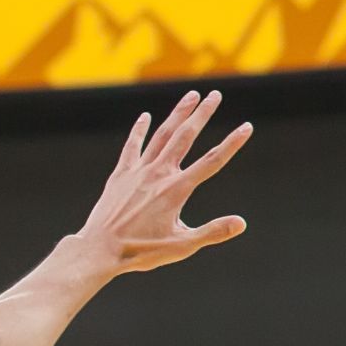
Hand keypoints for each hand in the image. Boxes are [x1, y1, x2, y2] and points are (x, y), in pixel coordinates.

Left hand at [69, 89, 250, 277]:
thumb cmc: (141, 251)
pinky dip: (140, 130)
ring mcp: (138, 171)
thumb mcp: (181, 246)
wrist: (99, 249)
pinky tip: (145, 117)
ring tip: (191, 96)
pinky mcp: (121, 174)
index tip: (246, 127)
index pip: (211, 162)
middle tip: (215, 95)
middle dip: (202, 114)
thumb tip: (241, 223)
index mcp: (176, 190)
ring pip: (162, 135)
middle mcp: (159, 174)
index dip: (232, 144)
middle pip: (185, 137)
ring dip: (177, 114)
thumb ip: (212, 232)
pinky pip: (132, 146)